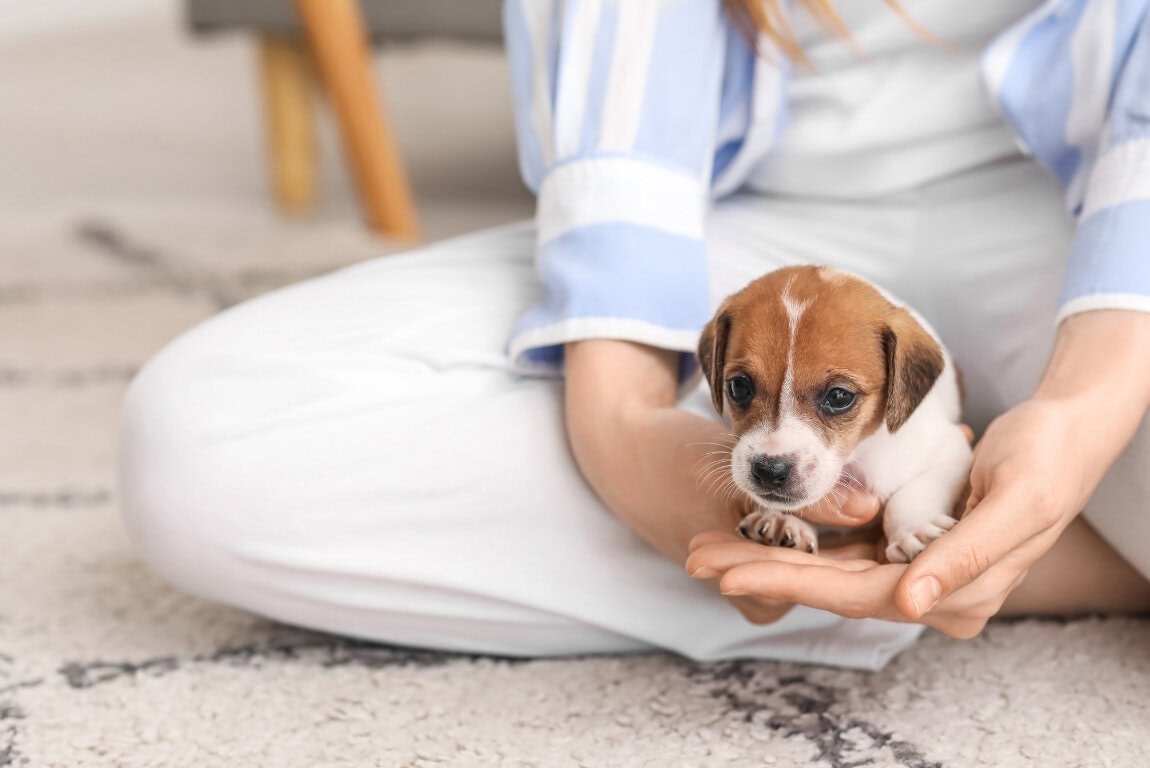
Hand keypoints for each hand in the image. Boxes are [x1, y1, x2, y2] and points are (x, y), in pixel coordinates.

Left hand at [686, 398, 1117, 636]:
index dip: (789, 582)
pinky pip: (836, 543)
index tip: (729, 571)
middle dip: (758, 569)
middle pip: (825, 584)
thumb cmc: (1048, 463)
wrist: (1064, 434)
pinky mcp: (896, 538)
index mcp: (953, 595)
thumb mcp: (1017, 503)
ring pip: (822, 565)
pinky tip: (750, 525)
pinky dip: (793, 534)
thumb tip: (910, 603)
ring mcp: (906, 564)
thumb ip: (962, 558)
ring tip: (705, 542)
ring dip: (765, 553)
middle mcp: (923, 589)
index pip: (854, 594)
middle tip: (695, 555)